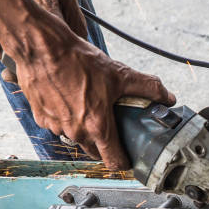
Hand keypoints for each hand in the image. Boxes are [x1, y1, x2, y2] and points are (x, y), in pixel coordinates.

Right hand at [0, 0, 175, 168]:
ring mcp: (56, 126)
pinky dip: (66, 118)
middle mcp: (76, 131)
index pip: (114, 161)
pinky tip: (69, 100)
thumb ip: (147, 87)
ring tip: (89, 106)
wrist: (41, 46)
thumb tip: (168, 97)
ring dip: (84, 129)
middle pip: (95, 151)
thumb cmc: (77, 59)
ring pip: (76, 137)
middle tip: (112, 127)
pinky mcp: (41, 118)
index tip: (128, 157)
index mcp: (97, 125)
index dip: (124, 162)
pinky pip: (58, 126)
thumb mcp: (119, 73)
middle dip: (105, 144)